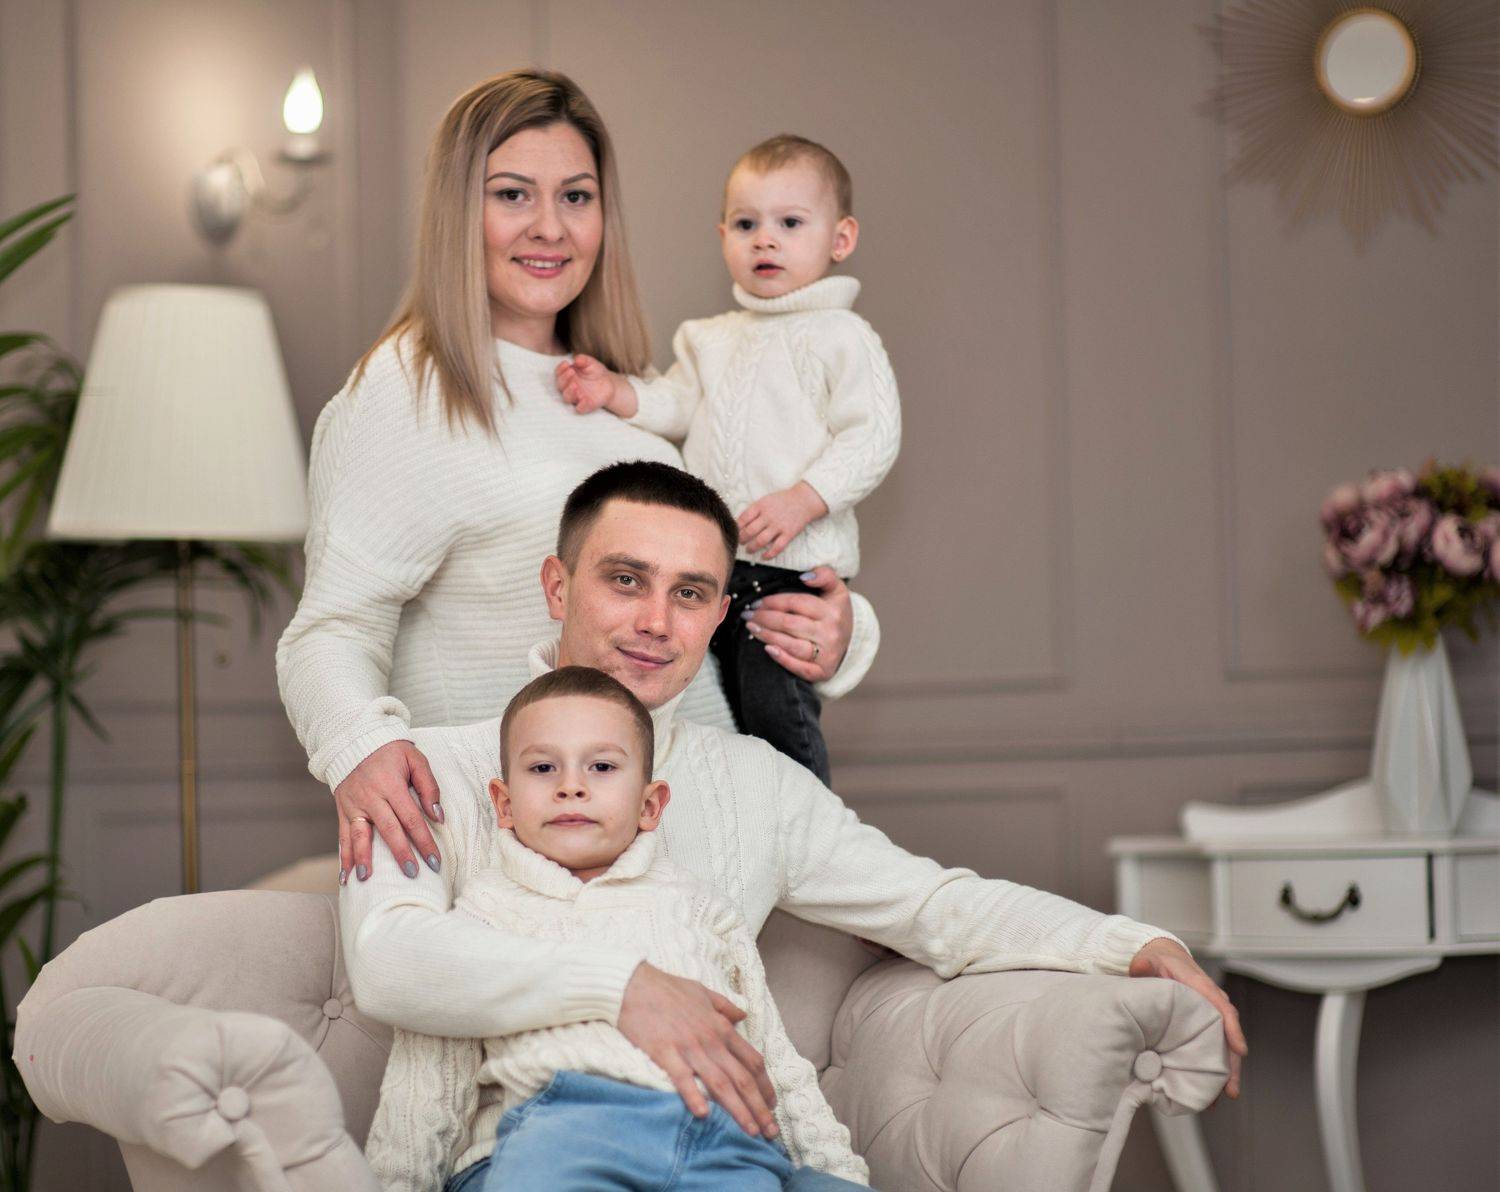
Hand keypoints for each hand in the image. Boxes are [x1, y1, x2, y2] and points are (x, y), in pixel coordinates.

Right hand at [334, 740, 443, 884]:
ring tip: (367, 880)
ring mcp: (353, 804)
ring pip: (359, 836)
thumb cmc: (391, 752)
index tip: (434, 861)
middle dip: (401, 854)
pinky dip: (344, 856)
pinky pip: (342, 835)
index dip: (424, 841)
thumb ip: (429, 787)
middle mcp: (370, 797)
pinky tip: (345, 876)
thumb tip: (438, 816)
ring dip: (363, 859)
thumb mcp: (415, 759)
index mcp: (391, 785)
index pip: (411, 818)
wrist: (356, 740)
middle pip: (388, 830)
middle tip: (412, 874)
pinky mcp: (342, 809)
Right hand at [554, 353, 635, 416]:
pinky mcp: (585, 406)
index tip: (566, 363)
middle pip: (560, 386)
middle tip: (571, 371)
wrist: (610, 384)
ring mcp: (576, 397)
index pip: (559, 373)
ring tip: (575, 384)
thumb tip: (576, 359)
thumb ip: (584, 360)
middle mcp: (569, 387)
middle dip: (564, 378)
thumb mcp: (591, 363)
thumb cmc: (596, 372)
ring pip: (567, 398)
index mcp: (568, 376)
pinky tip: (584, 398)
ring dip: (569, 391)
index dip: (560, 369)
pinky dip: (580, 405)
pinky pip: (579, 409)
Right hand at [616, 962, 778, 1137]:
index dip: (765, 1085)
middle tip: (771, 1131)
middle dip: (759, 1107)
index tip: (772, 1104)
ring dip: (738, 1110)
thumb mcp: (703, 991)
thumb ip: (725, 1006)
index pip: (752, 1060)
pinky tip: (704, 1115)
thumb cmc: (667, 988)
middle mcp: (711, 1040)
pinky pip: (683, 1078)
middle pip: (742, 1078)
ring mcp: (689, 1047)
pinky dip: (695, 1096)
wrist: (633, 984)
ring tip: (751, 1131)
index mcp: (721, 1027)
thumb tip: (743, 1016)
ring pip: (720, 1083)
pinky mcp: (665, 1053)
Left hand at [737, 483, 826, 560]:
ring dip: (752, 548)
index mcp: (761, 506)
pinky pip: (777, 547)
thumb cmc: (782, 500)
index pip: (743, 518)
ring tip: (749, 550)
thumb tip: (740, 523)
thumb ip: (754, 510)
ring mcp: (779, 526)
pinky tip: (763, 557)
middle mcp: (768, 516)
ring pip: (760, 541)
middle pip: (749, 531)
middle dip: (742, 539)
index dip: (737, 527)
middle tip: (740, 542)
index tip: (735, 532)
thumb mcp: (766, 500)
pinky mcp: (788, 534)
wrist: (804, 500)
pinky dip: (769, 554)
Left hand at [745, 564, 851, 682]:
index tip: (758, 602)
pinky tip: (768, 649)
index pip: (796, 603)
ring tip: (752, 628)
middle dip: (765, 618)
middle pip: (790, 624)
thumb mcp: (836, 589)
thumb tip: (805, 576)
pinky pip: (801, 668)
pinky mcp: (823, 672)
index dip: (774, 601)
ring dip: (768, 636)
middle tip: (749, 615)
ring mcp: (828, 654)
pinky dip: (783, 659)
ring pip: (792, 645)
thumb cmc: (836, 612)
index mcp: (833, 611)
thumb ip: (824, 575)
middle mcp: (831, 633)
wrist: (850, 640)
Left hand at [1129, 938, 1246, 1099]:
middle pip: (1228, 1035)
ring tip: (1224, 1097)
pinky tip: (1209, 1090)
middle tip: (1231, 1090)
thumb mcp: (1150, 959)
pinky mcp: (1202, 1026)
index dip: (1232, 1030)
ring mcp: (1209, 1016)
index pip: (1222, 1008)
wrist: (1163, 957)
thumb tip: (1140, 966)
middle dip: (1232, 1063)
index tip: (1240, 1051)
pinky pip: (1212, 1047)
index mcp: (1201, 987)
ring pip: (1223, 1046)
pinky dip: (1212, 1067)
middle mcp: (1211, 1003)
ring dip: (1225, 1072)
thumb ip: (1145, 963)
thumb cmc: (1159, 960)